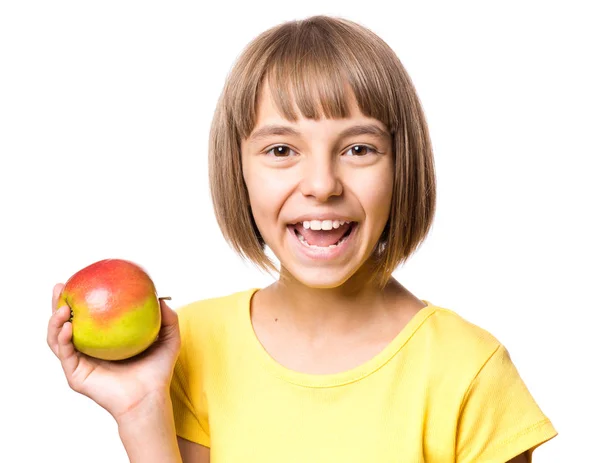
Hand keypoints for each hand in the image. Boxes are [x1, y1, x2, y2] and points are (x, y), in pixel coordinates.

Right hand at [47, 283, 180, 422]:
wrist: (150, 398)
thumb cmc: (157, 371)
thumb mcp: (168, 339)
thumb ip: (168, 318)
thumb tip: (161, 297)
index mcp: (103, 340)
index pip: (87, 316)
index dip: (80, 298)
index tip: (80, 279)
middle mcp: (88, 350)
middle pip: (65, 324)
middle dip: (56, 304)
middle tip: (59, 287)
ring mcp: (80, 363)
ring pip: (57, 338)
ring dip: (54, 321)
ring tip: (62, 307)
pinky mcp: (76, 375)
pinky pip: (65, 354)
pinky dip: (63, 339)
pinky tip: (68, 327)